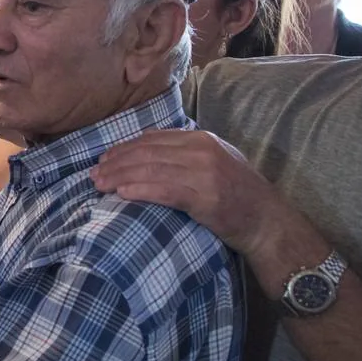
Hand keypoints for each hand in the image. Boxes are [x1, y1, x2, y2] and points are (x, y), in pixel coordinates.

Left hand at [91, 129, 286, 256]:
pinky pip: (166, 191)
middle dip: (116, 163)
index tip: (103, 159)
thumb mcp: (213, 162)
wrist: (268, 221)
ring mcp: (205, 173)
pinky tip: (122, 193)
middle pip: (147, 153)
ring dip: (120, 177)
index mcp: (201, 139)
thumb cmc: (238, 194)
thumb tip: (143, 155)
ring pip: (152, 170)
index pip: (153, 139)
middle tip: (93, 174)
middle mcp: (202, 151)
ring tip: (99, 184)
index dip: (124, 148)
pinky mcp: (206, 197)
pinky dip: (141, 190)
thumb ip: (184, 154)